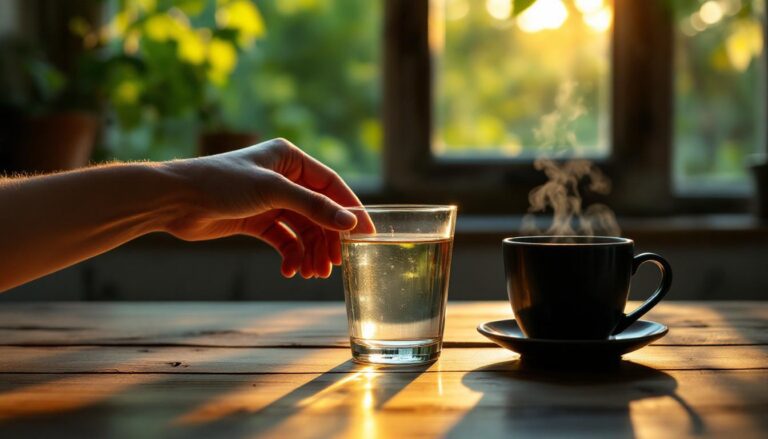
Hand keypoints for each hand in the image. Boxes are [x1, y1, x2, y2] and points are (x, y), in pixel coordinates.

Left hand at [163, 138, 362, 278]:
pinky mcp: (256, 221)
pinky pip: (283, 240)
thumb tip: (349, 222)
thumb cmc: (221, 183)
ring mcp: (270, 201)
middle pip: (318, 212)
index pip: (331, 185)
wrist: (174, 200)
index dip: (351, 209)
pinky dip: (289, 255)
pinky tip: (288, 270)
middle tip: (333, 265)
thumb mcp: (272, 191)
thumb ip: (312, 207)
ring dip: (308, 252)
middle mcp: (283, 178)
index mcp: (289, 159)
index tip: (367, 234)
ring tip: (309, 273)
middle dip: (326, 239)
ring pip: (302, 230)